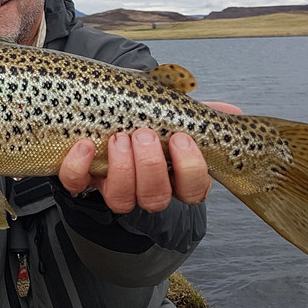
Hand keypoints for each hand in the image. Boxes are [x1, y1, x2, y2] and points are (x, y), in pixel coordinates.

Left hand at [57, 101, 242, 212]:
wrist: (98, 112)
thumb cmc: (140, 115)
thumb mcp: (169, 108)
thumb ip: (197, 111)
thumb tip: (230, 110)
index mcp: (174, 175)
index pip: (194, 190)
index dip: (190, 169)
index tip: (180, 137)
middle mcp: (145, 188)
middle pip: (156, 198)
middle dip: (151, 166)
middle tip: (143, 134)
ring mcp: (112, 187)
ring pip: (121, 199)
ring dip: (122, 169)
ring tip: (119, 137)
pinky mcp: (80, 180)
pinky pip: (76, 185)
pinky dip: (78, 167)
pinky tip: (85, 145)